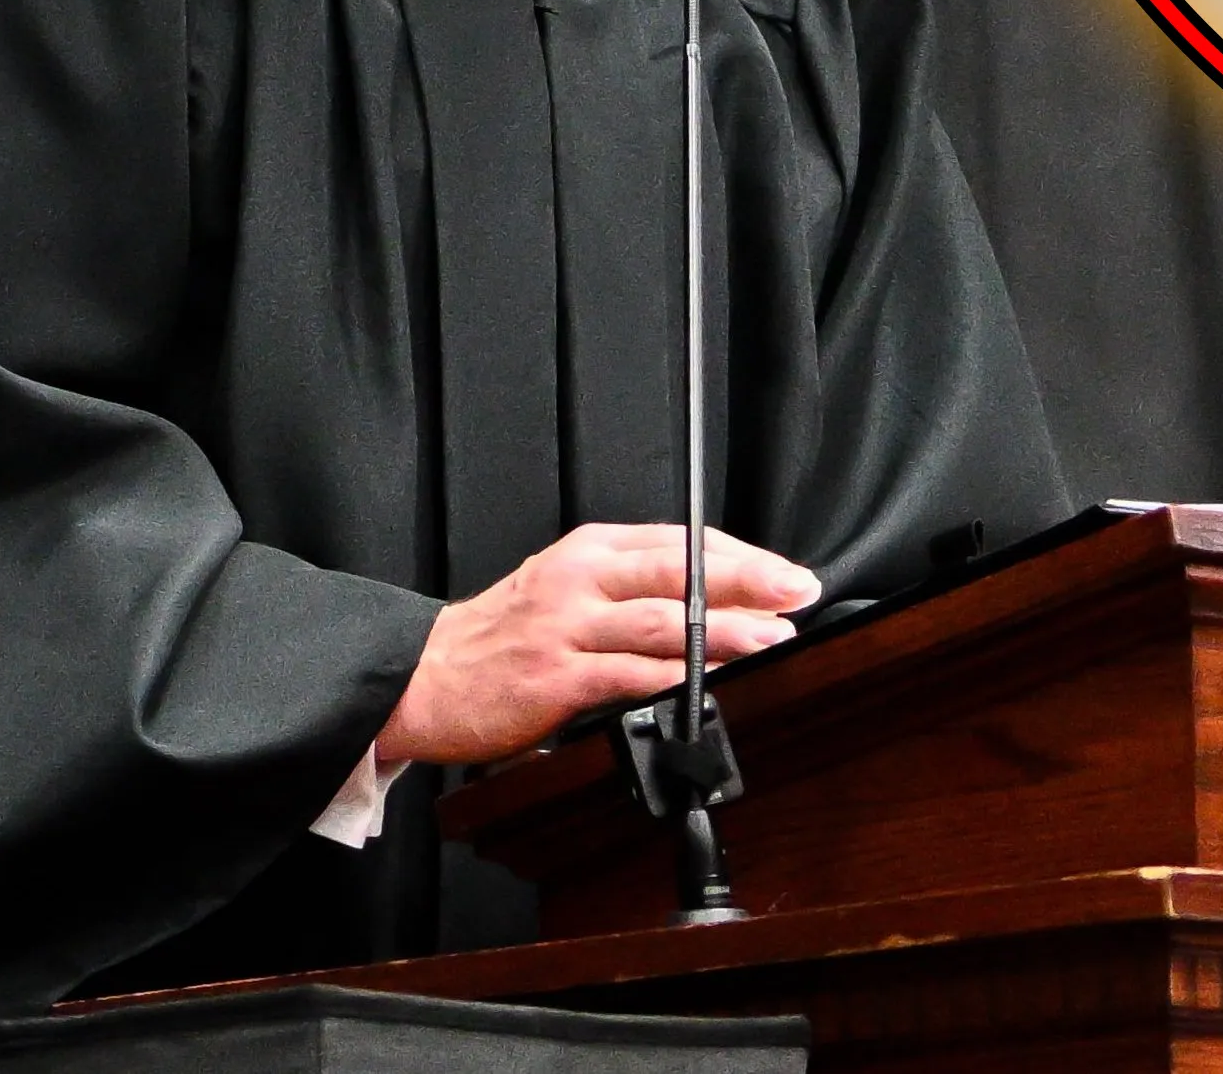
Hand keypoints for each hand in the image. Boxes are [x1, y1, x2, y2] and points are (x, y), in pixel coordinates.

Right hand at [373, 524, 819, 766]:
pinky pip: (628, 674)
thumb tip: (713, 607)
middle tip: (798, 591)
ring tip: (772, 637)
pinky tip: (710, 682)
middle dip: (749, 580)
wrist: (424, 677)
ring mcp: (566, 625)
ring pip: (663, 620)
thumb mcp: (565, 589)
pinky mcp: (555, 675)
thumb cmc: (500, 637)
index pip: (682, 540)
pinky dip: (676, 677)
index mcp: (590, 550)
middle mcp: (580, 577)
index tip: (786, 572)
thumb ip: (629, 591)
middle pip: (681, 569)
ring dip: (726, 630)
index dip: (742, 555)